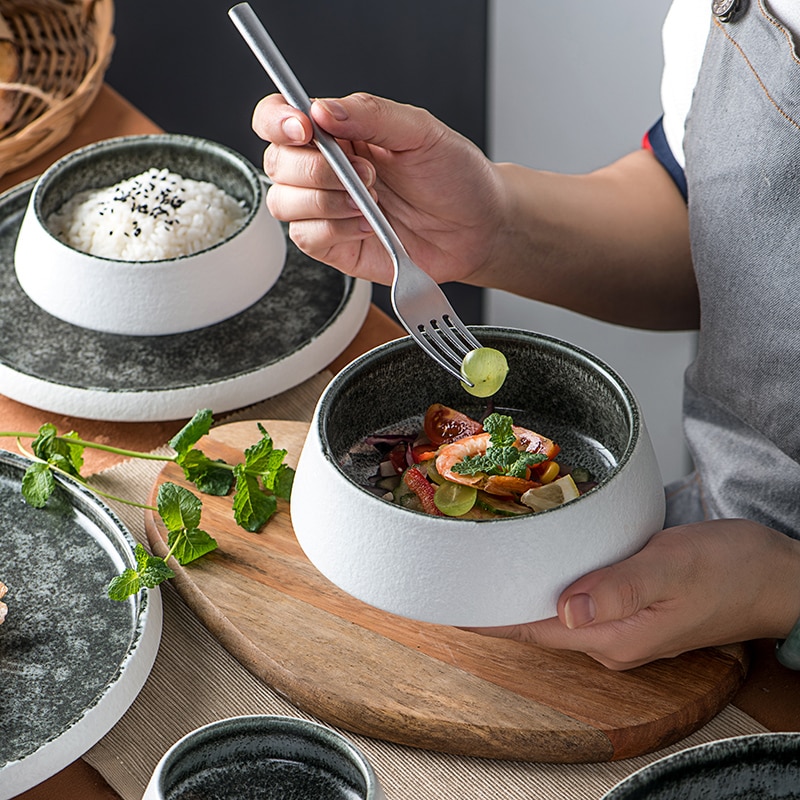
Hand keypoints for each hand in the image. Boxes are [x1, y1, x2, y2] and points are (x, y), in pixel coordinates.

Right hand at [251, 92, 504, 285]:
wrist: (477, 226)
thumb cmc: (454, 176)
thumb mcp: (420, 131)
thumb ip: (370, 115)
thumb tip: (322, 109)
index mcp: (338, 133)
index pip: (278, 118)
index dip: (277, 120)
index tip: (304, 128)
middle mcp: (324, 169)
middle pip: (277, 162)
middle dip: (317, 168)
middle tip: (367, 174)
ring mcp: (325, 209)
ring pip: (284, 202)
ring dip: (326, 201)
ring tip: (371, 202)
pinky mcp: (334, 246)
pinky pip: (307, 236)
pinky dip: (336, 229)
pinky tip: (369, 226)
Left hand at [465, 519, 799, 669]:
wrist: (775, 578)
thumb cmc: (731, 570)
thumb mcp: (672, 569)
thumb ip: (617, 590)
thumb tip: (563, 610)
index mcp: (614, 638)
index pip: (530, 631)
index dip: (485, 619)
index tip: (447, 603)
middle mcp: (609, 641)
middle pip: (533, 625)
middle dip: (493, 603)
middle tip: (454, 572)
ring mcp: (619, 629)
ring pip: (551, 613)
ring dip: (518, 590)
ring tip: (481, 565)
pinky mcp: (627, 610)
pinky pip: (573, 601)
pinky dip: (547, 582)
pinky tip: (535, 561)